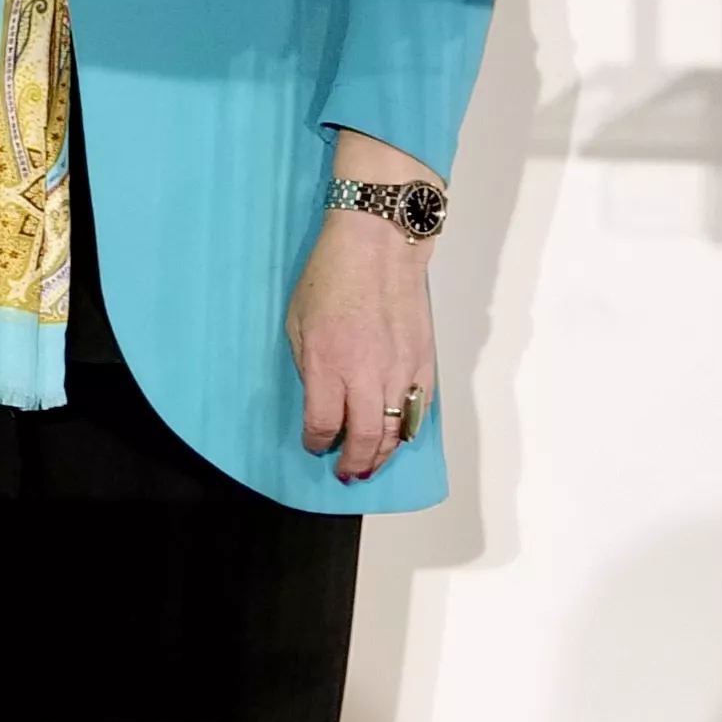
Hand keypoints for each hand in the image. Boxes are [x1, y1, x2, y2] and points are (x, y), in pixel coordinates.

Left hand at [292, 129, 442, 482]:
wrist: (379, 248)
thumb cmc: (331, 277)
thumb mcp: (297, 322)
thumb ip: (310, 366)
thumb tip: (320, 398)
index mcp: (329, 364)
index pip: (324, 424)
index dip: (317, 442)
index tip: (314, 445)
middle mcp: (367, 374)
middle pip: (365, 438)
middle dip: (354, 463)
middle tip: (346, 473)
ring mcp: (401, 370)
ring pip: (397, 430)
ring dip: (383, 454)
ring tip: (371, 465)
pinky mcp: (424, 361)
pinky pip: (420, 408)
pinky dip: (409, 429)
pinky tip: (399, 436)